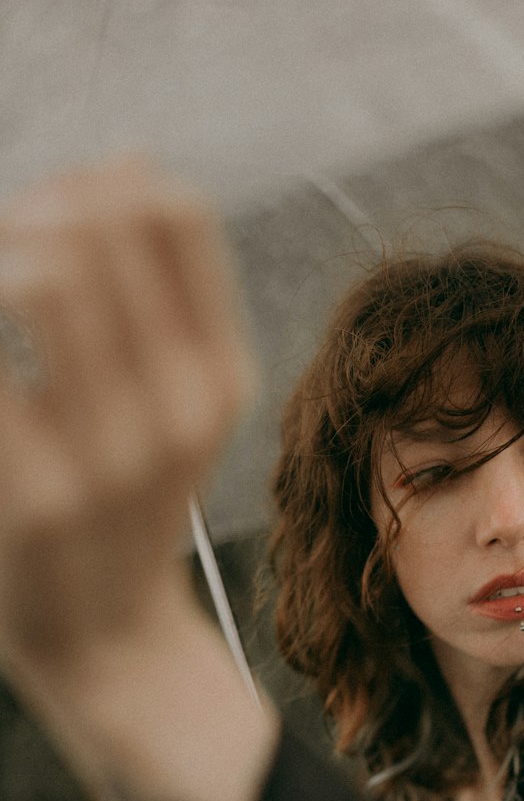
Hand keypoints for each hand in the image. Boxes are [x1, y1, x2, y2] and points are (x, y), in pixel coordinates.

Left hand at [0, 154, 257, 685]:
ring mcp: (105, 456)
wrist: (112, 643)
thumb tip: (129, 158)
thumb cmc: (128, 508)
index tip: (53, 212)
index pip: (175, 213)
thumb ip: (170, 292)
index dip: (99, 182)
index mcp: (218, 377)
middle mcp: (175, 411)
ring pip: (42, 280)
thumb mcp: (182, 404)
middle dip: (27, 212)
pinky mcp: (32, 495)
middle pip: (95, 233)